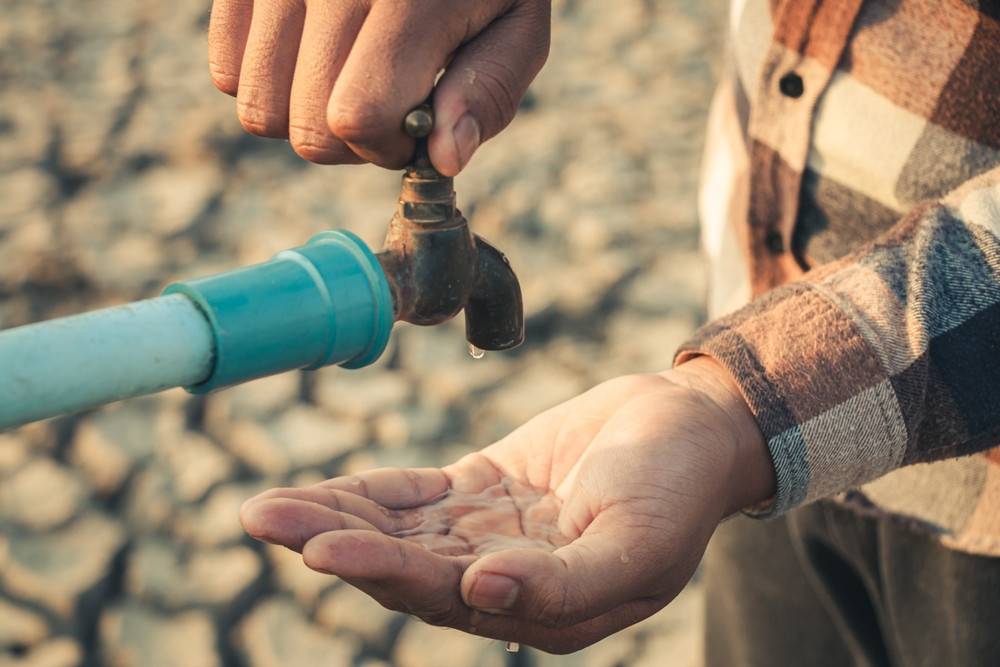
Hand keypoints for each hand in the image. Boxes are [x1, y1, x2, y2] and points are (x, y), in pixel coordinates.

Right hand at [208, 0, 550, 173]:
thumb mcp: (515, 23)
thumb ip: (489, 92)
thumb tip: (442, 159)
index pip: (358, 115)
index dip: (388, 145)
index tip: (416, 124)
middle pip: (305, 128)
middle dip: (351, 141)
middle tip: (385, 102)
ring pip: (258, 111)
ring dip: (306, 117)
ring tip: (348, 78)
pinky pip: (225, 72)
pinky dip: (267, 83)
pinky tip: (311, 56)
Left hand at [240, 357, 773, 652]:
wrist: (691, 427)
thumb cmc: (676, 488)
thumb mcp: (636, 543)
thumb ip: (565, 584)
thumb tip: (480, 596)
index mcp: (538, 607)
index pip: (440, 595)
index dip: (379, 571)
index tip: (320, 547)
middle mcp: (501, 579)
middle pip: (399, 565)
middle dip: (332, 543)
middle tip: (264, 518)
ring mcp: (488, 534)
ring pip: (396, 530)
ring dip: (335, 518)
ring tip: (266, 507)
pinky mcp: (483, 490)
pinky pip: (414, 495)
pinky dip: (367, 493)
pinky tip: (321, 492)